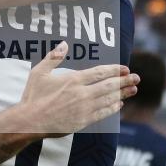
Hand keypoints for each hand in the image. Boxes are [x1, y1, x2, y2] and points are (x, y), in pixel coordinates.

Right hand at [17, 42, 137, 135]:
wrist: (29, 121)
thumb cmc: (33, 96)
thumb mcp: (39, 72)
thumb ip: (53, 57)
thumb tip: (64, 44)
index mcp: (73, 80)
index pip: (99, 73)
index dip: (114, 70)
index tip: (124, 68)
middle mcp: (82, 93)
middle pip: (109, 86)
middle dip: (124, 81)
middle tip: (136, 78)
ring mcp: (83, 108)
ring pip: (108, 99)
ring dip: (123, 94)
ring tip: (133, 90)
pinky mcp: (82, 121)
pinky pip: (102, 113)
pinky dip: (112, 108)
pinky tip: (119, 104)